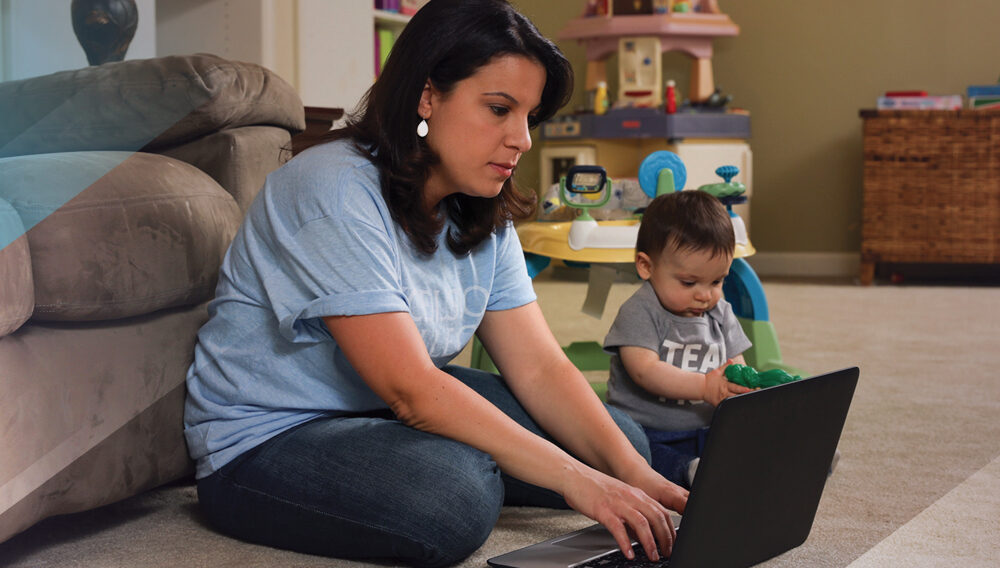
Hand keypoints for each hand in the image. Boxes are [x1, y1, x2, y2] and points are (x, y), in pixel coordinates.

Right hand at [562, 465, 678, 561]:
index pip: (662, 512)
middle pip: (657, 517)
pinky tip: (628, 553)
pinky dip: (626, 542)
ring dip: (650, 542)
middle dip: (665, 538)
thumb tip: (642, 536)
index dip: (670, 530)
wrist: (574, 476)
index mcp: (636, 494)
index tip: (672, 544)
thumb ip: (632, 514)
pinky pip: (618, 528)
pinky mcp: (603, 510)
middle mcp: (630, 497)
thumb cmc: (594, 488)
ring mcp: (618, 503)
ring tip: (652, 556)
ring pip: (642, 523)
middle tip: (666, 554)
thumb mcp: (620, 498)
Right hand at [702, 359, 751, 405]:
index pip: (735, 387)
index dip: (743, 389)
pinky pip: (726, 406)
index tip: (749, 389)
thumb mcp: (717, 371)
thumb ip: (725, 366)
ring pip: (732, 402)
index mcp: (725, 385)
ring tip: (746, 402)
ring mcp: (721, 399)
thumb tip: (731, 360)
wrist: (700, 387)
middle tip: (751, 395)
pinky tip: (737, 407)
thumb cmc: (709, 379)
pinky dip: (731, 406)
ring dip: (739, 401)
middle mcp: (724, 392)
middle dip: (744, 396)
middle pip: (736, 396)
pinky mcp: (718, 404)